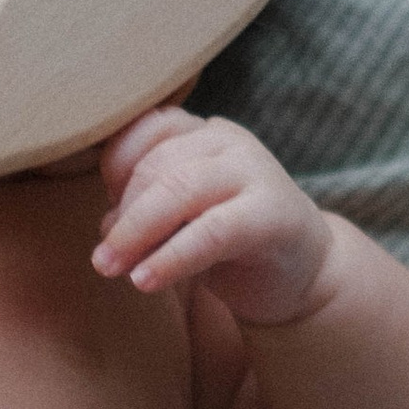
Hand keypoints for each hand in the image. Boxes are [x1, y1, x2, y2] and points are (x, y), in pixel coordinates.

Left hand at [93, 107, 331, 328]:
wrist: (305, 272)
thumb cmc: (232, 243)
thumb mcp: (181, 219)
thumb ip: (147, 210)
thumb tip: (106, 227)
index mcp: (202, 133)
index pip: (147, 129)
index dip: (116, 169)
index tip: (108, 213)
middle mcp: (228, 141)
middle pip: (158, 164)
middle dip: (124, 215)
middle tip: (102, 260)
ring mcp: (254, 172)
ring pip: (180, 189)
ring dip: (137, 233)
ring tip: (113, 269)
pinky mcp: (272, 214)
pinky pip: (211, 231)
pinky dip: (171, 258)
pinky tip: (145, 280)